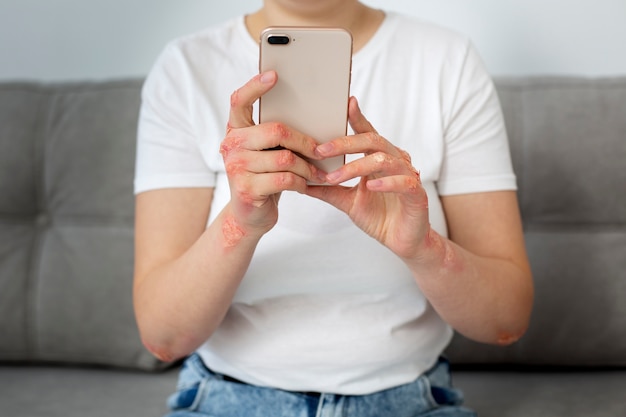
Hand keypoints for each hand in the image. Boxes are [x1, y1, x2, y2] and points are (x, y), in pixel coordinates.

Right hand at [221, 71, 325, 233]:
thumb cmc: (265, 176)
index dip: (255, 86)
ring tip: (319, 172)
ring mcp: (236, 167)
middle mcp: (231, 145)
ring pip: (285, 158)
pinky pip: (285, 179)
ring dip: (308, 167)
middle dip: (305, 141)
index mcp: (236, 130)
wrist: (250, 214)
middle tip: (322, 150)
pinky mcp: (246, 189)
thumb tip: (313, 114)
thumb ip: (277, 134)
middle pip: (276, 130)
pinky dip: (302, 182)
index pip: (239, 100)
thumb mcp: (268, 152)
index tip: (274, 75)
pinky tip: (308, 185)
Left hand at [305, 97, 429, 259]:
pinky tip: (371, 186)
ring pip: (384, 160)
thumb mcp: (347, 201)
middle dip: (345, 143)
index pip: (367, 134)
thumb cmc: (379, 217)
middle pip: (372, 141)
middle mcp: (395, 162)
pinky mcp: (417, 194)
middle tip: (321, 150)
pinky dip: (387, 182)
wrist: (402, 242)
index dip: (357, 118)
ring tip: (335, 177)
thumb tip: (300, 181)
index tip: (344, 103)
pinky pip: (404, 182)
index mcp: (379, 159)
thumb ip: (328, 189)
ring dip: (356, 167)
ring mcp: (408, 176)